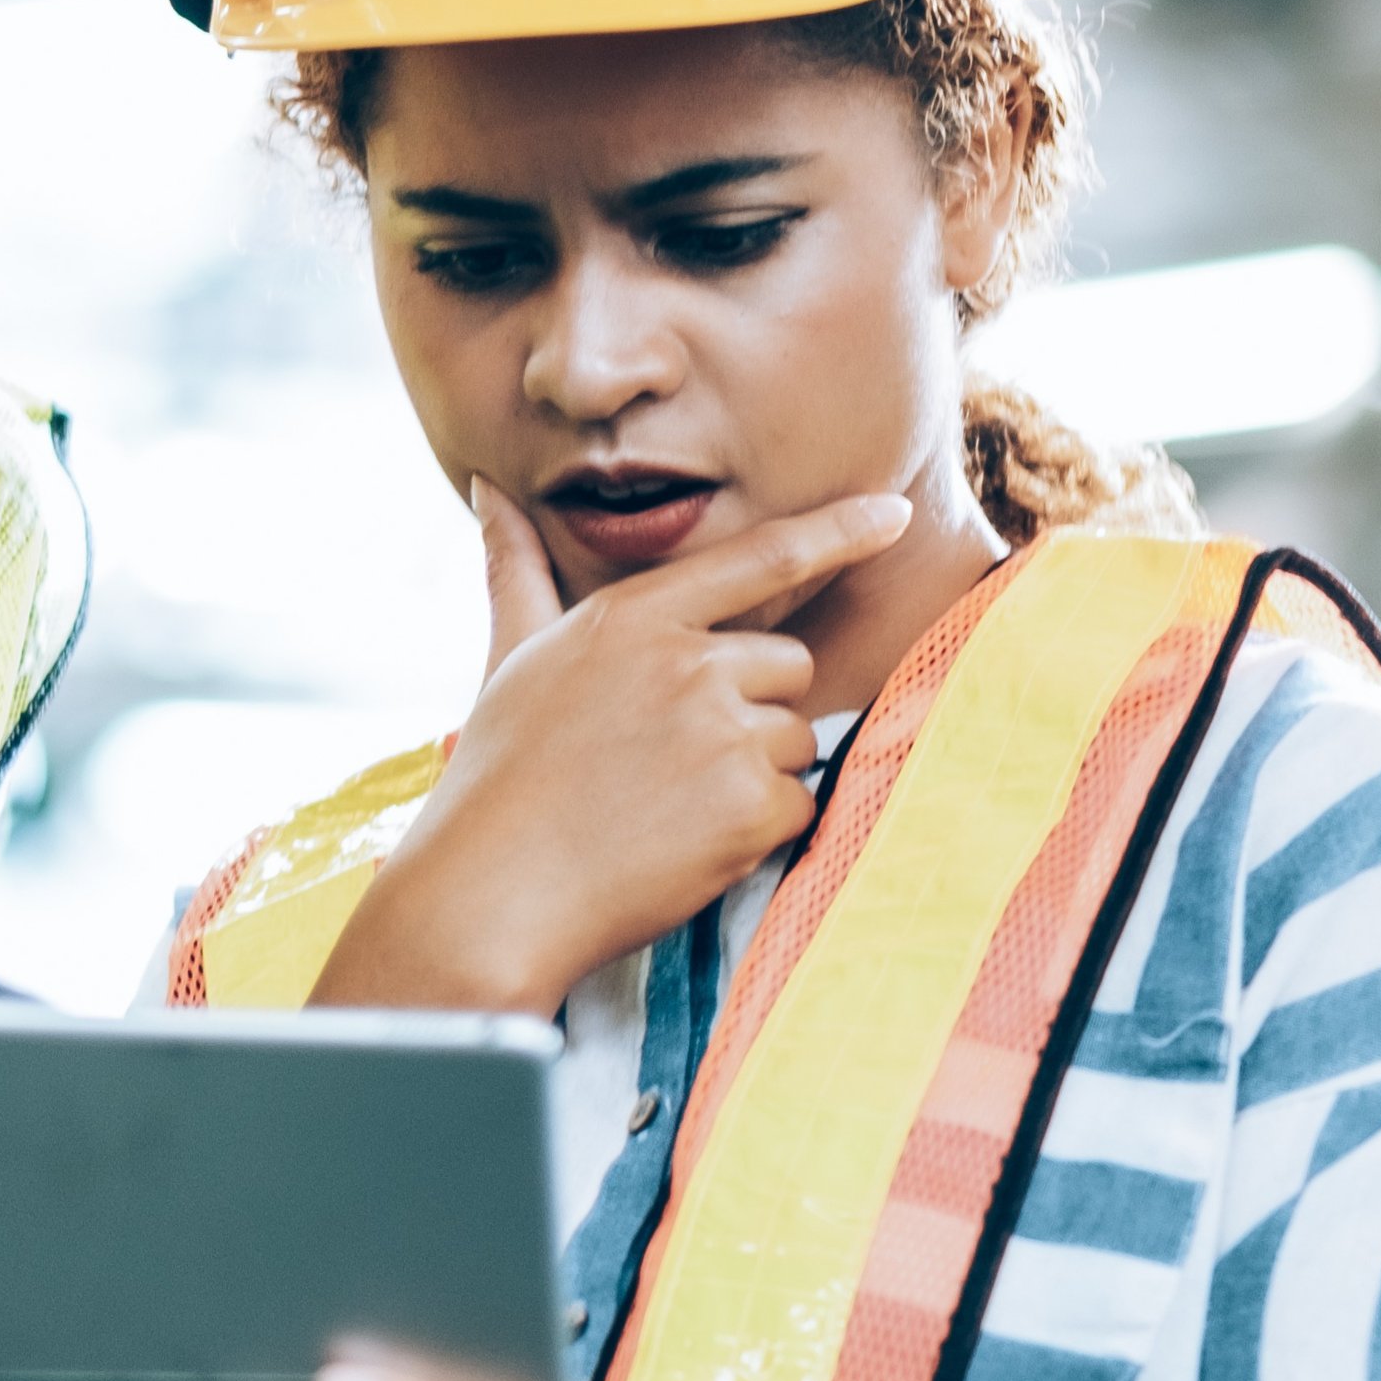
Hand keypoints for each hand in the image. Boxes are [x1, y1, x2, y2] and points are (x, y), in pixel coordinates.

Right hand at [313, 484, 907, 1016]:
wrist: (491, 893)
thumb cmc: (497, 775)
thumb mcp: (508, 656)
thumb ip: (516, 568)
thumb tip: (486, 488)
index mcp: (631, 618)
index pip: (759, 559)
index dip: (837, 532)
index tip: (894, 512)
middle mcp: (685, 662)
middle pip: (787, 665)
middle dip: (751, 709)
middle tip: (670, 761)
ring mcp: (721, 733)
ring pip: (793, 739)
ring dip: (753, 776)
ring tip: (667, 808)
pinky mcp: (749, 806)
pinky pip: (797, 804)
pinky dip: (756, 832)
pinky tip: (687, 845)